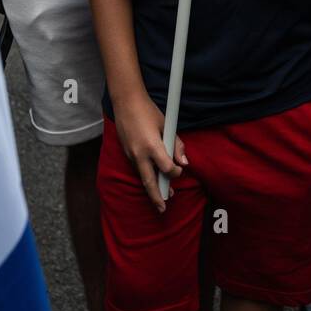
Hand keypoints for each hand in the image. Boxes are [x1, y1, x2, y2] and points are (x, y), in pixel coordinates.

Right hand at [111, 92, 186, 213]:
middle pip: (150, 181)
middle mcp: (140, 154)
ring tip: (161, 196)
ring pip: (142, 176)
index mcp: (152, 146)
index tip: (180, 170)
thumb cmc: (148, 111)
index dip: (176, 172)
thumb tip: (184, 163)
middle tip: (163, 209)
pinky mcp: (126, 152)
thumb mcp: (167, 125)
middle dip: (157, 196)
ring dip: (152, 187)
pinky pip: (137, 168)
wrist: (126, 102)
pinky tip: (152, 177)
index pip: (167, 168)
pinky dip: (145, 174)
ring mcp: (130, 154)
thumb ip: (176, 145)